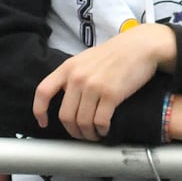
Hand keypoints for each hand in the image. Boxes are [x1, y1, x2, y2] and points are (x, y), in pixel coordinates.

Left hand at [33, 23, 174, 139]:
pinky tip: (105, 130)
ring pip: (82, 121)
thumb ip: (74, 74)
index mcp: (68, 67)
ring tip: (95, 134)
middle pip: (65, 115)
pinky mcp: (111, 94)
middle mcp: (77, 78)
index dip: (40, 111)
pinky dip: (102, 130)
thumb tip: (68, 97)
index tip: (44, 122)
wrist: (142, 46)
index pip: (43, 92)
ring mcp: (94, 86)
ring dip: (88, 133)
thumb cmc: (118, 52)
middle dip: (73, 130)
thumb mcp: (87, 58)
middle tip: (81, 134)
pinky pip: (100, 121)